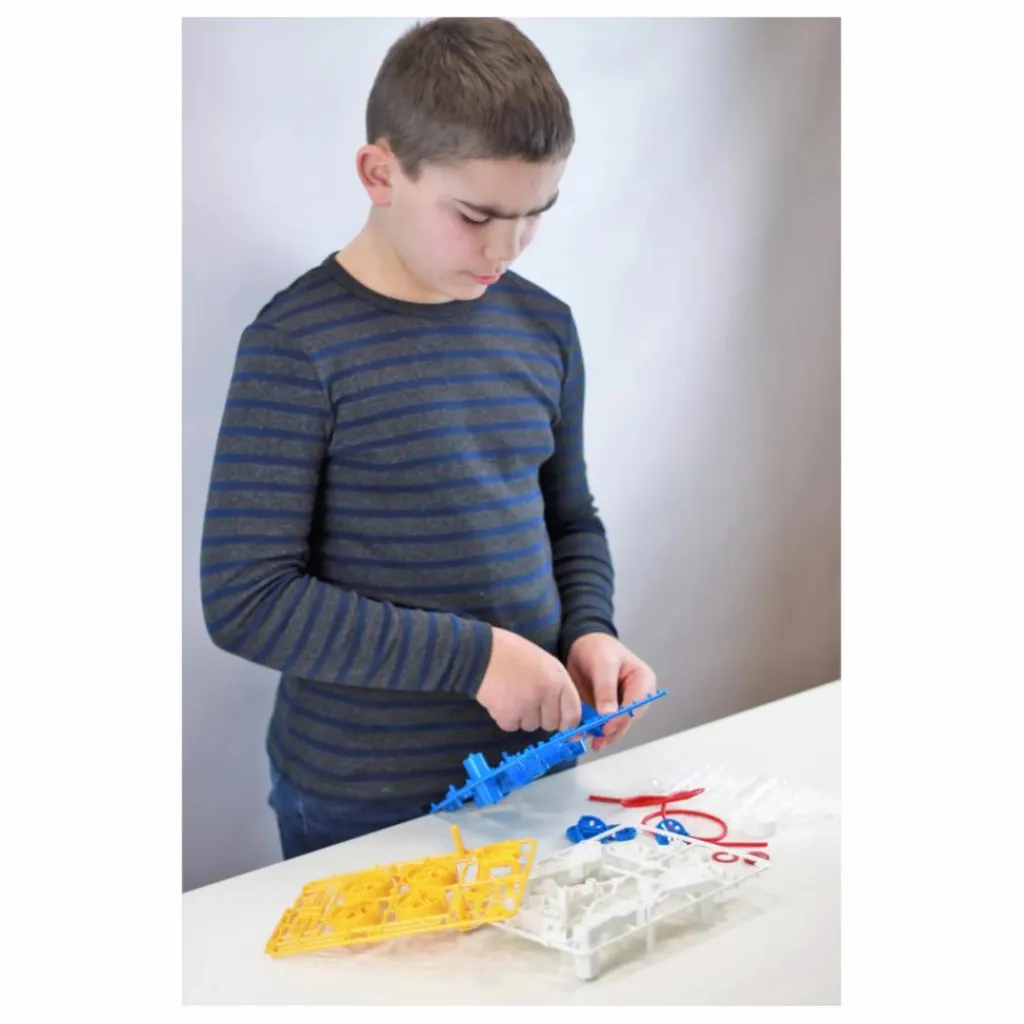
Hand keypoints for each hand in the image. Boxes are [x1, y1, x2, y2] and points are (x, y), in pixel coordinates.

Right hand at [476, 627, 581, 732]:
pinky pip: (512, 726)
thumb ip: (557, 686)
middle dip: (541, 716)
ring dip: (522, 716)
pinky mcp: (507, 715)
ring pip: (531, 726)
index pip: (573, 714)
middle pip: (551, 724)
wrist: (480, 651)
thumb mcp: (545, 662)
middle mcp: (545, 694)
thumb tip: (564, 713)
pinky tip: (501, 699)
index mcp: (558, 679)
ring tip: (512, 694)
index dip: (566, 722)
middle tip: (527, 699)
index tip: (560, 724)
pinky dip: (506, 717)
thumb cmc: (512, 652)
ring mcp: (526, 706)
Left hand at [566, 634, 656, 751]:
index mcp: (643, 680)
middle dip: (614, 730)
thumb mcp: (602, 664)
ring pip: (618, 725)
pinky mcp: (609, 711)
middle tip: (599, 740)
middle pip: (629, 718)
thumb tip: (608, 716)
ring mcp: (622, 705)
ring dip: (606, 735)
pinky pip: (605, 724)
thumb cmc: (598, 648)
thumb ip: (606, 689)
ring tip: (594, 743)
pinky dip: (597, 731)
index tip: (608, 727)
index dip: (623, 717)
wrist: (582, 646)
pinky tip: (588, 737)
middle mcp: (636, 696)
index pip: (637, 704)